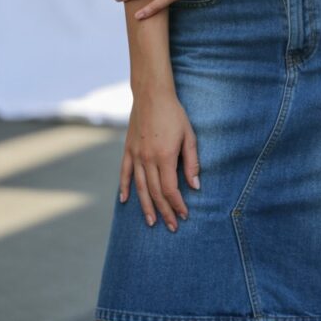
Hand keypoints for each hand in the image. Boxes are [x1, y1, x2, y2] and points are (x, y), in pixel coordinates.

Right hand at [119, 88, 200, 230]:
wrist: (152, 95)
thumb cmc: (174, 114)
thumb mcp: (189, 136)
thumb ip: (192, 162)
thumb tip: (195, 186)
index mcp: (164, 156)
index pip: (170, 189)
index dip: (177, 204)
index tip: (185, 215)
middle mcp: (148, 159)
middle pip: (155, 193)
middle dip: (165, 211)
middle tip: (171, 226)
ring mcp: (136, 155)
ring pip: (140, 188)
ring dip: (146, 207)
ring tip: (151, 222)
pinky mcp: (128, 149)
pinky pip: (125, 173)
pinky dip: (125, 188)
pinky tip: (125, 200)